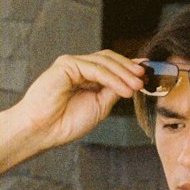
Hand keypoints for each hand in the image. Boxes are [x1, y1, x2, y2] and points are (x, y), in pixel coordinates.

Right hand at [12, 51, 144, 149]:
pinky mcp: (66, 64)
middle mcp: (79, 67)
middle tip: (144, 79)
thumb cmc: (66, 123)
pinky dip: (112, 78)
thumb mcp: (99, 107)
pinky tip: (123, 89)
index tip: (147, 74)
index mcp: (86, 77)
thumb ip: (113, 91)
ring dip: (124, 74)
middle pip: (110, 60)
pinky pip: (95, 68)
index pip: (111, 67)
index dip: (129, 68)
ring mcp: (72, 64)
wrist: (43, 130)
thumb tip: (133, 81)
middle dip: (129, 69)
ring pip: (105, 62)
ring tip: (137, 86)